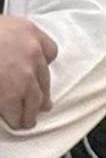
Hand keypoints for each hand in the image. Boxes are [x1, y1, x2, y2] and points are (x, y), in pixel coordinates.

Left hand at [0, 16, 56, 130]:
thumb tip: (5, 106)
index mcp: (9, 91)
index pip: (18, 114)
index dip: (17, 121)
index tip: (19, 125)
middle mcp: (26, 73)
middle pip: (35, 98)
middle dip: (32, 110)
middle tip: (31, 119)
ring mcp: (31, 51)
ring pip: (44, 77)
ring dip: (42, 89)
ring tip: (42, 99)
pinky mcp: (31, 31)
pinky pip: (48, 51)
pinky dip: (45, 59)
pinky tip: (40, 64)